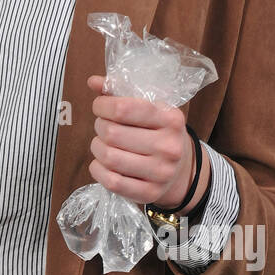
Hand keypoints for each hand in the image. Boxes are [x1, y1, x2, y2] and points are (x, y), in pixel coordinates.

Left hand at [85, 75, 210, 210]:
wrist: (182, 171)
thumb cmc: (158, 133)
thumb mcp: (149, 110)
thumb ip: (120, 93)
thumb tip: (93, 81)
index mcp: (170, 119)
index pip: (124, 108)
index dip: (102, 105)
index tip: (100, 107)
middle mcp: (169, 146)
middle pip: (112, 133)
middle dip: (99, 126)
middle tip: (103, 127)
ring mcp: (161, 172)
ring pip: (109, 157)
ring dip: (96, 147)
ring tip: (101, 144)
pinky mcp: (149, 193)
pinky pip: (111, 181)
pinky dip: (97, 170)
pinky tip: (100, 163)